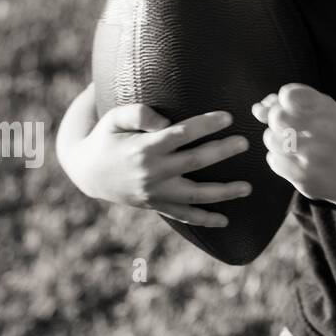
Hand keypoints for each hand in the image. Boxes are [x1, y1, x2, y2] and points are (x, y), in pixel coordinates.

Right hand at [63, 84, 252, 227]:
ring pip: (194, 195)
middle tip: (246, 143)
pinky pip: (183, 215)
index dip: (206, 125)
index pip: (181, 134)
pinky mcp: (156, 205)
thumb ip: (138, 113)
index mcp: (144, 148)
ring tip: (248, 187)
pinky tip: (225, 221)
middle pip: (194, 162)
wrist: (87, 171)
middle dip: (222, 152)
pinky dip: (203, 220)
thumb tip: (165, 122)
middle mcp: (152, 172)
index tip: (229, 117)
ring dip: (223, 193)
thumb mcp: (114, 118)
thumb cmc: (107, 136)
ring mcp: (155, 193)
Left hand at [253, 84, 335, 203]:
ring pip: (271, 139)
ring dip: (274, 141)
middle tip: (286, 128)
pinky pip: (272, 159)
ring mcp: (314, 154)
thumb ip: (288, 105)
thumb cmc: (329, 137)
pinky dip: (278, 159)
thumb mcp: (318, 113)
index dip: (281, 101)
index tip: (289, 108)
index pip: (288, 95)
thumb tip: (257, 108)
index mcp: (327, 108)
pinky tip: (293, 160)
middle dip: (275, 121)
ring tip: (289, 145)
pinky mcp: (303, 175)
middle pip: (277, 116)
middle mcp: (324, 129)